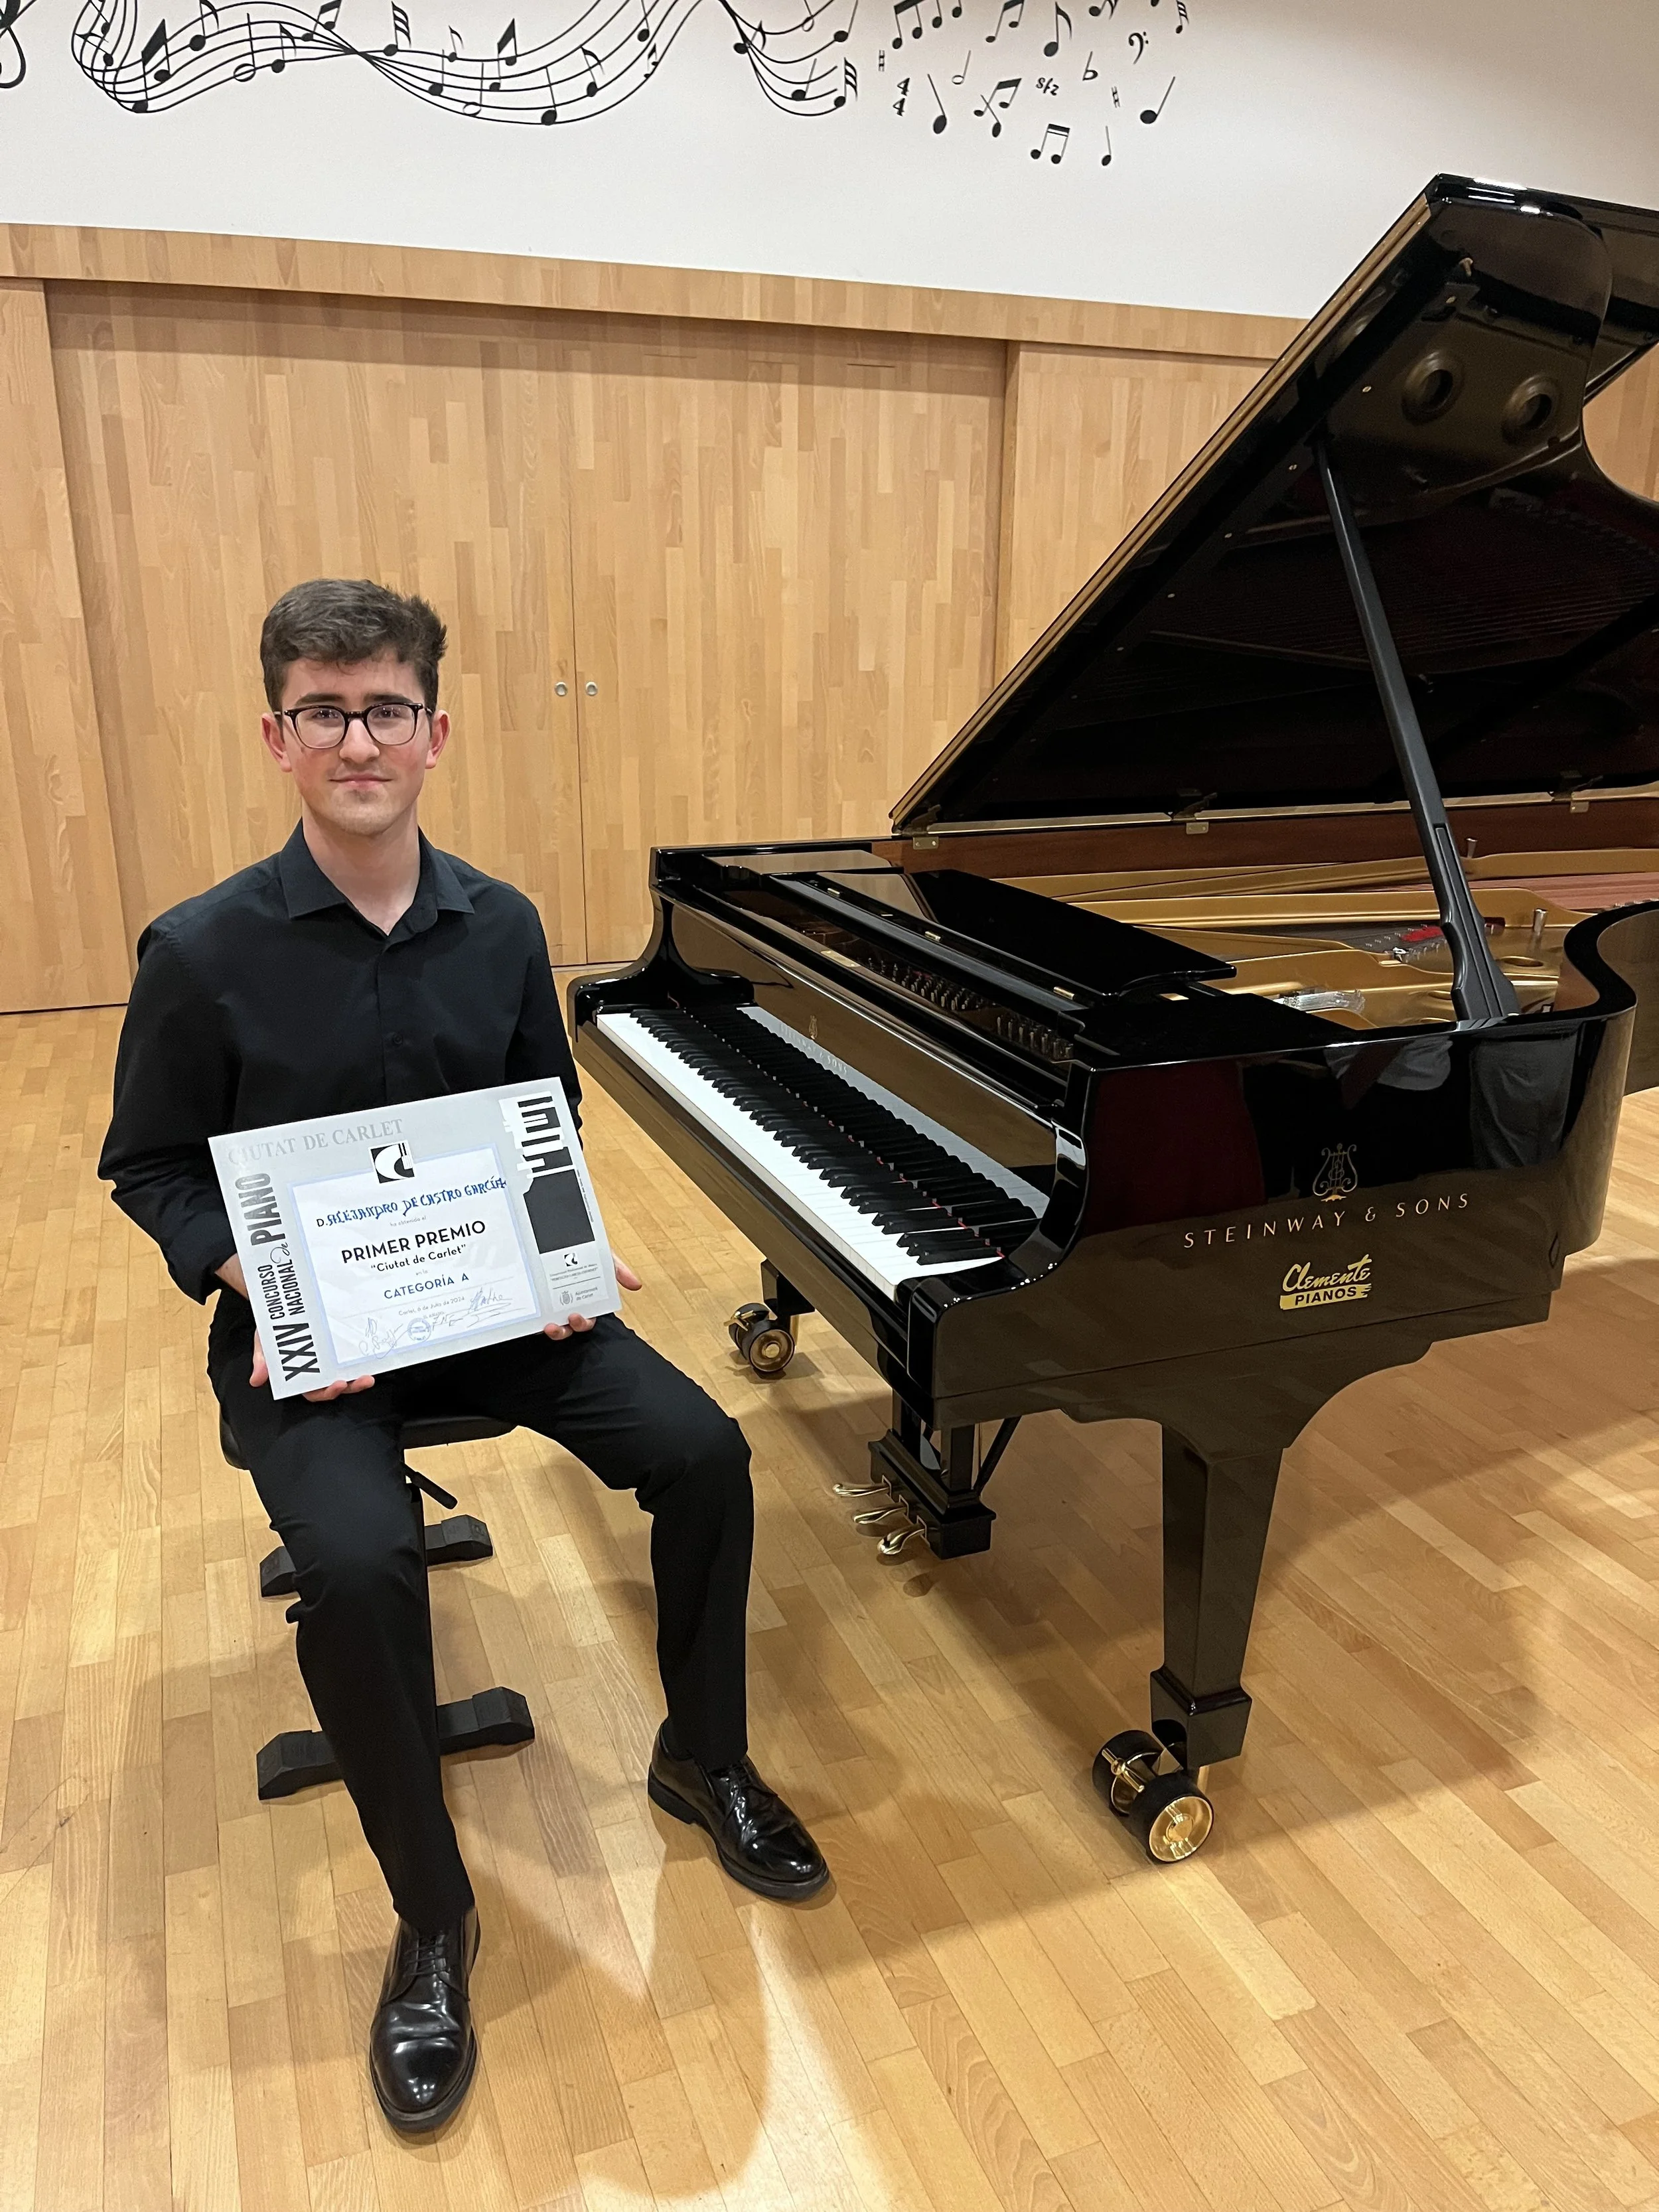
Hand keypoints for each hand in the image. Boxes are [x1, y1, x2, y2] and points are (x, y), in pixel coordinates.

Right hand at [216, 1254, 374, 1400]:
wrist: (281, 1304)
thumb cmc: (272, 1327)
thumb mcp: (265, 1340)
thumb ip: (263, 1359)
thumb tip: (256, 1379)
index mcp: (301, 1373)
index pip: (314, 1391)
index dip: (326, 1392)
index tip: (338, 1384)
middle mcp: (319, 1369)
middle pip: (337, 1385)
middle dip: (352, 1387)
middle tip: (363, 1380)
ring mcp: (332, 1358)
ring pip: (349, 1373)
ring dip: (360, 1376)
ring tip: (370, 1373)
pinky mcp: (340, 1346)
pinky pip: (353, 1355)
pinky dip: (363, 1357)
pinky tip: (372, 1353)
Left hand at [543, 1255, 642, 1341]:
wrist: (561, 1232)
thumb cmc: (585, 1248)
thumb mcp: (603, 1256)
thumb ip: (617, 1270)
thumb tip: (636, 1285)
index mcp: (585, 1300)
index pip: (586, 1318)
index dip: (582, 1323)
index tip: (576, 1316)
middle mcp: (568, 1305)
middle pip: (569, 1327)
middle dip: (567, 1329)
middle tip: (564, 1321)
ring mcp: (550, 1305)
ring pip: (553, 1326)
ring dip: (553, 1331)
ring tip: (549, 1326)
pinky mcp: (536, 1302)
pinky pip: (534, 1316)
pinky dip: (534, 1321)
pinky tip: (533, 1317)